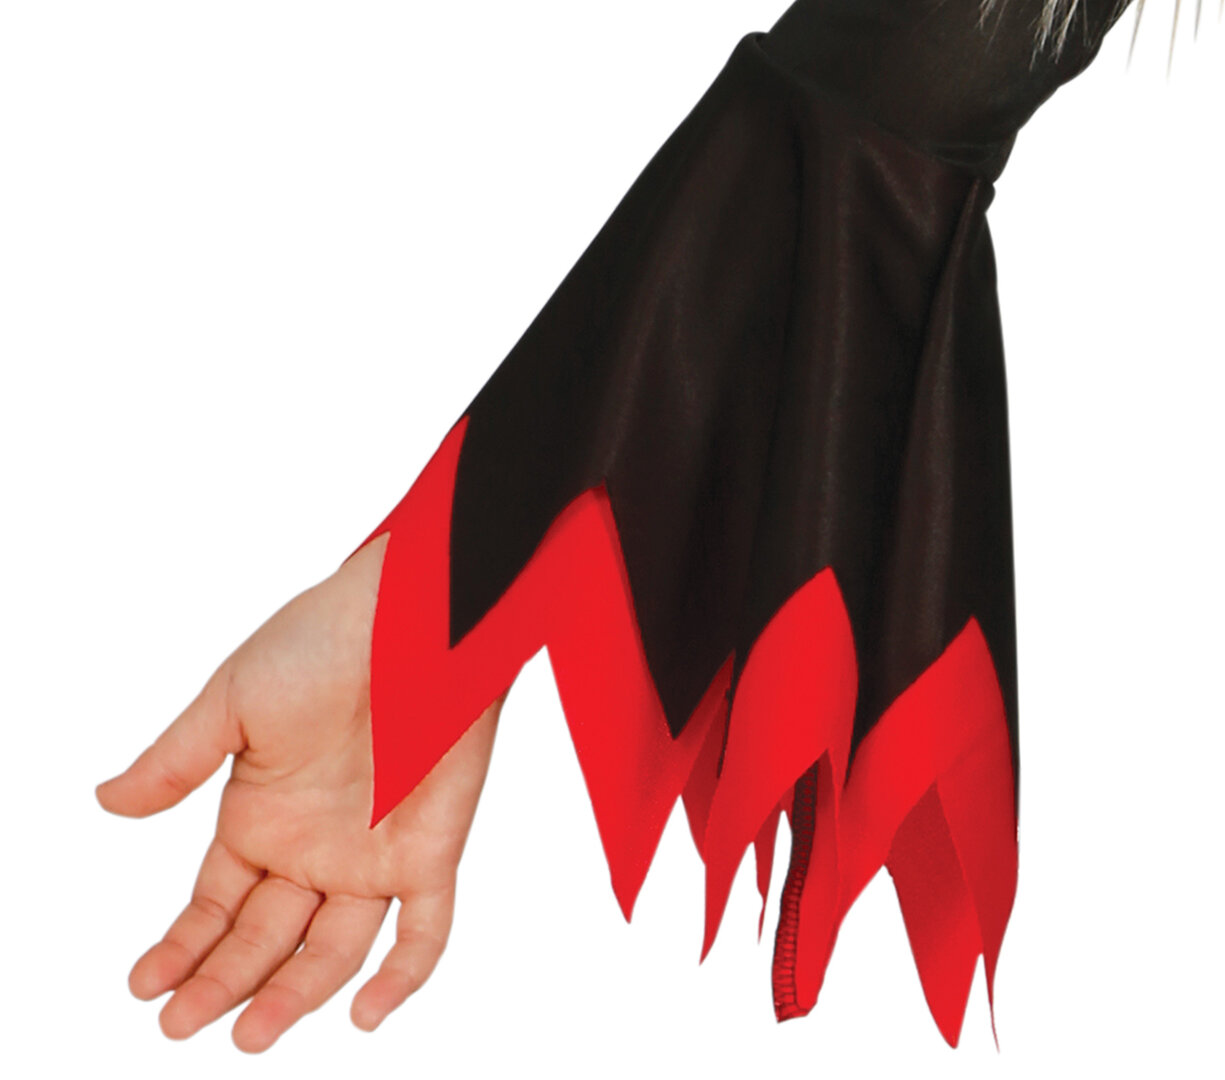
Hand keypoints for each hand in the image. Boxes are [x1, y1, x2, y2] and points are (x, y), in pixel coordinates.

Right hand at [95, 534, 504, 1051]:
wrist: (408, 615)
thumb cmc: (321, 643)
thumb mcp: (233, 703)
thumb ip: (177, 763)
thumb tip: (104, 803)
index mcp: (261, 817)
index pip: (216, 905)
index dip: (182, 948)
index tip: (144, 986)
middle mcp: (314, 848)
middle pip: (265, 937)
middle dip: (222, 983)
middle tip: (180, 1026)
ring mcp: (373, 853)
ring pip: (334, 949)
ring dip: (294, 994)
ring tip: (248, 1035)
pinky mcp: (431, 848)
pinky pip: (424, 928)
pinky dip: (403, 975)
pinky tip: (367, 1015)